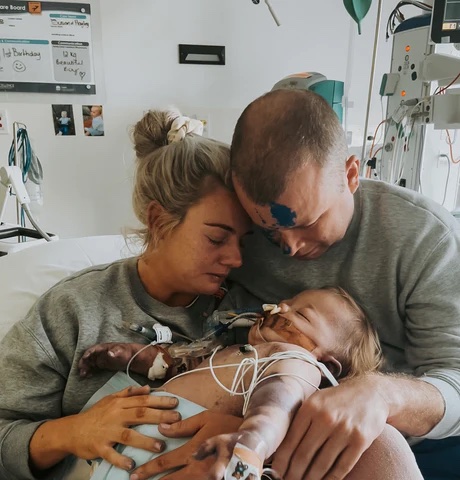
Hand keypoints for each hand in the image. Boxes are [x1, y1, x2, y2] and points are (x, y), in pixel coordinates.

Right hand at [68, 385, 180, 471]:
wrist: (71, 430)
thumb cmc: (96, 414)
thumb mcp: (111, 399)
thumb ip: (129, 393)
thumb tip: (147, 387)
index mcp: (119, 403)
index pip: (143, 400)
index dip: (160, 400)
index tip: (176, 402)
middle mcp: (115, 415)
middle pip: (140, 414)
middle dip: (159, 416)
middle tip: (176, 419)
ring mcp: (107, 432)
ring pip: (128, 435)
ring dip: (145, 441)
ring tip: (161, 446)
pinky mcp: (98, 447)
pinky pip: (111, 454)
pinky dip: (121, 459)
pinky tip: (132, 464)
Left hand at [130, 410, 242, 479]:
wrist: (251, 442)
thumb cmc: (227, 428)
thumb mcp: (205, 420)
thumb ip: (182, 426)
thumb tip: (161, 427)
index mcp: (193, 452)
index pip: (165, 463)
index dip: (148, 469)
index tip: (134, 475)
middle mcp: (197, 469)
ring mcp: (205, 478)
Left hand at [273, 375, 388, 479]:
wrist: (370, 392)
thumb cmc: (337, 400)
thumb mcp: (316, 401)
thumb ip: (301, 420)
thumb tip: (282, 446)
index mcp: (310, 407)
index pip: (291, 439)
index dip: (282, 460)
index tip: (277, 471)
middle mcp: (325, 418)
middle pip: (304, 455)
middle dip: (294, 473)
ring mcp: (344, 429)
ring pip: (322, 464)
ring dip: (311, 479)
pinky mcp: (360, 440)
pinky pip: (342, 467)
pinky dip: (331, 479)